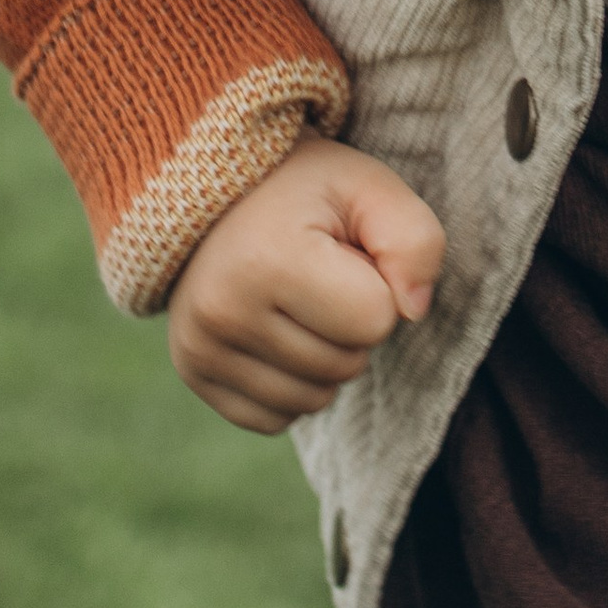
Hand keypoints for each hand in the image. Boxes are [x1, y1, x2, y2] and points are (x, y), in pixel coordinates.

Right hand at [166, 134, 445, 434]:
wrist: (217, 193)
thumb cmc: (305, 191)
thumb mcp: (368, 188)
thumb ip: (415, 240)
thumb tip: (414, 313)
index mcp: (267, 259)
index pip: (376, 320)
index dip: (377, 286)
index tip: (343, 252)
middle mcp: (223, 311)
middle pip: (348, 366)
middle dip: (350, 323)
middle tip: (316, 272)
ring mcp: (200, 347)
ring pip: (316, 400)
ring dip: (323, 357)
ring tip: (294, 299)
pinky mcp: (192, 373)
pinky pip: (277, 418)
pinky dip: (289, 384)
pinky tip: (273, 331)